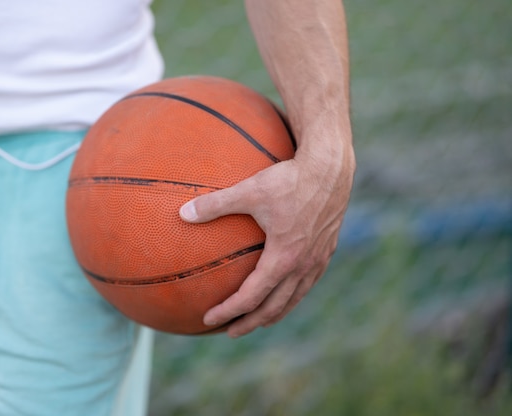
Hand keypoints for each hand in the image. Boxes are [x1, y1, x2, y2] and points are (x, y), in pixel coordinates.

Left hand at [180, 138, 354, 337]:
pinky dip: (292, 296)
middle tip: (230, 331)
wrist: (330, 168)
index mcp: (283, 259)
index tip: (209, 319)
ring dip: (273, 313)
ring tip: (257, 320)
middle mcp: (303, 266)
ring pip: (294, 299)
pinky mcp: (326, 251)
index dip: (229, 311)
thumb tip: (182, 213)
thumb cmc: (289, 179)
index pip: (252, 297)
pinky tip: (284, 292)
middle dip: (250, 322)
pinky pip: (308, 284)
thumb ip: (214, 204)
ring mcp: (318, 260)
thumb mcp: (248, 191)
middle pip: (274, 307)